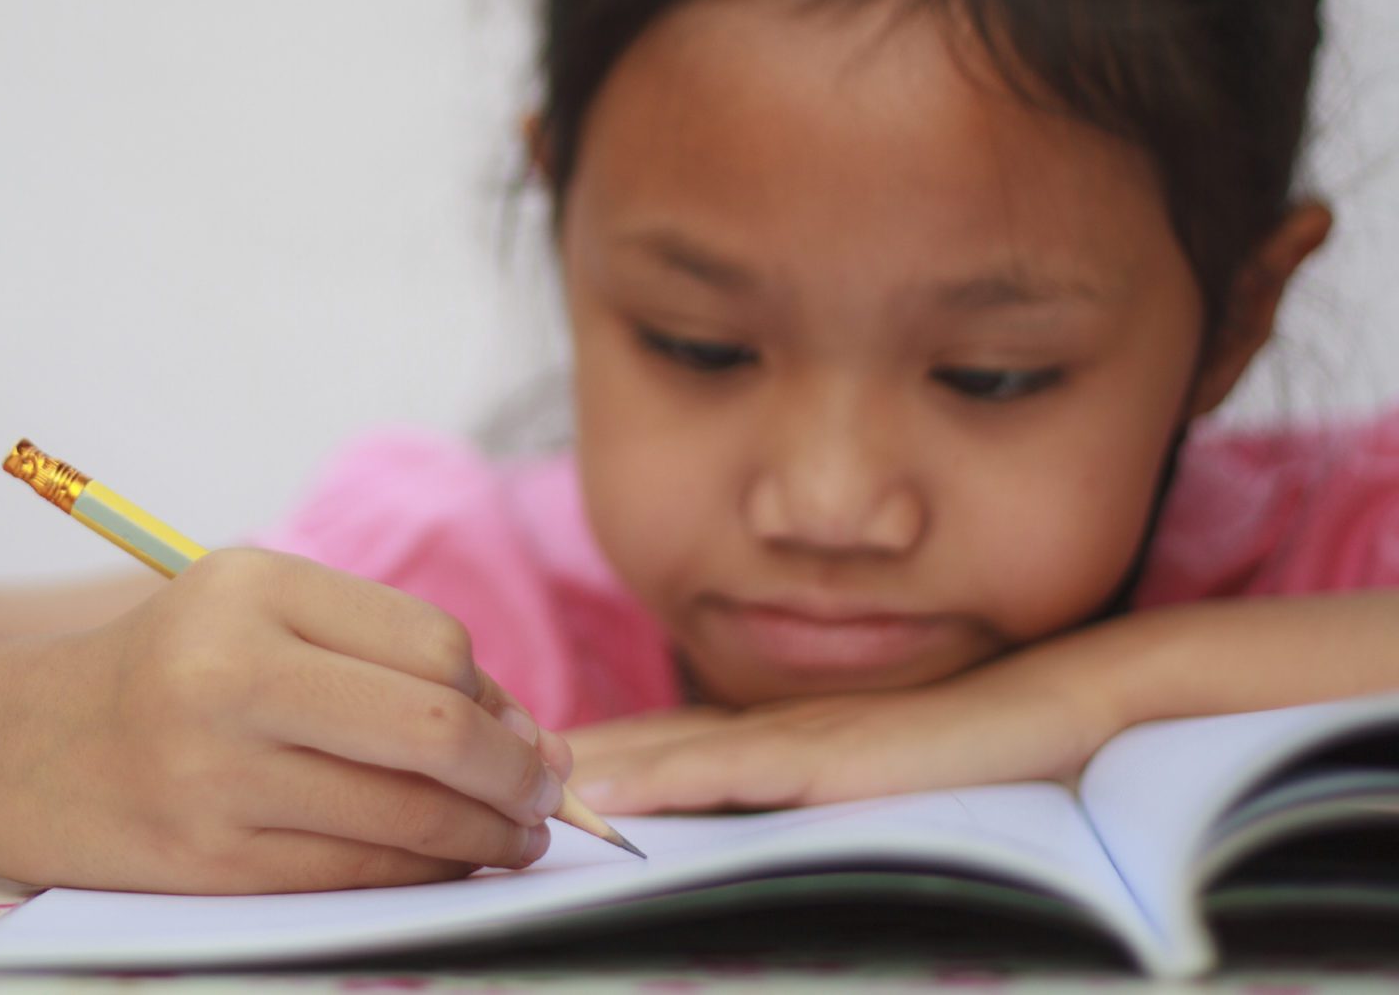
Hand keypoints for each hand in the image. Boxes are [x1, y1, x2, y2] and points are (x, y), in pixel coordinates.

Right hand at [0, 547, 573, 892]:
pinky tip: (445, 867)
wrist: (2, 740)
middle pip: (433, 726)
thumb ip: (374, 653)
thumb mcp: (248, 614)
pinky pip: (354, 876)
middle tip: (547, 798)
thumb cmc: (155, 673)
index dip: (501, 699)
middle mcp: (229, 669)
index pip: (432, 644)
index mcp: (249, 585)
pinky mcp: (201, 860)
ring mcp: (212, 772)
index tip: (524, 734)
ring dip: (486, 837)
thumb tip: (523, 733)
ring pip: (406, 814)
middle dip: (516, 774)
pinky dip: (423, 875)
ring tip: (512, 840)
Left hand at [563, 655, 1118, 814]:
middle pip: (643, 747)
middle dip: (561, 766)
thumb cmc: (990, 757)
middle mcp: (775, 731)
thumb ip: (815, 798)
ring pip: (667, 756)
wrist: (1074, 712)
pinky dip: (661, 781)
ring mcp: (801, 739)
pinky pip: (730, 771)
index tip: (514, 776)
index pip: (660, 750)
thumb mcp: (881, 785)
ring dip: (587, 773)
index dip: (589, 761)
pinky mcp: (836, 759)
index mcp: (782, 740)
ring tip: (509, 790)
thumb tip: (752, 838)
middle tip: (473, 778)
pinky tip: (603, 794)